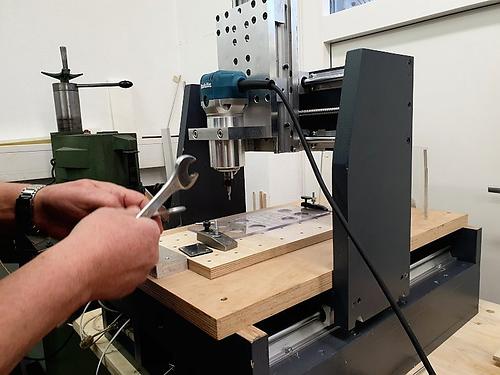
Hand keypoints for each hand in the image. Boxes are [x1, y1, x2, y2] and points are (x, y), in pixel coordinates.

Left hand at [33, 179, 160, 238]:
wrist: (40, 213)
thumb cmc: (60, 198)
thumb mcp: (86, 194)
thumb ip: (107, 200)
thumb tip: (126, 209)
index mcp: (114, 195)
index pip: (140, 202)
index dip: (151, 212)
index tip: (156, 224)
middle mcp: (112, 209)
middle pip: (136, 219)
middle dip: (143, 230)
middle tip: (149, 240)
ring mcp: (105, 223)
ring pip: (126, 233)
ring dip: (130, 240)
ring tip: (135, 249)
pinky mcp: (97, 236)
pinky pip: (113, 242)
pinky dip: (117, 248)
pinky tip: (119, 254)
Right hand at [57, 206, 160, 300]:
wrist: (78, 269)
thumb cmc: (92, 241)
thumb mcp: (111, 211)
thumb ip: (129, 212)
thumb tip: (133, 212)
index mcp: (150, 232)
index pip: (150, 223)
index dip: (136, 221)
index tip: (128, 223)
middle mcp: (151, 254)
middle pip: (145, 243)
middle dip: (133, 239)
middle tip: (114, 237)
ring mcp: (142, 272)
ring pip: (137, 260)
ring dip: (126, 256)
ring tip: (106, 251)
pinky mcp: (130, 286)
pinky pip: (127, 275)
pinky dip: (118, 271)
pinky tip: (104, 265)